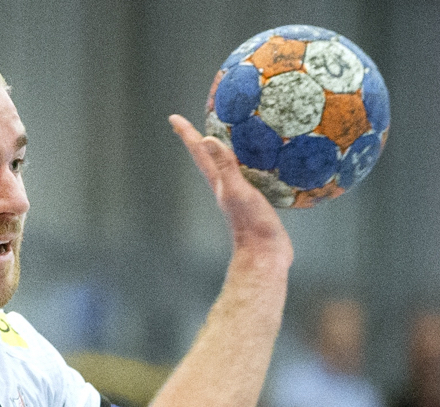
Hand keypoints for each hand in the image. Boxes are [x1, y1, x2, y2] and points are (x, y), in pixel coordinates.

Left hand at [169, 114, 290, 259]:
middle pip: (208, 158)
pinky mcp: (254, 200)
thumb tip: (208, 141)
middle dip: (200, 140)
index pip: (200, 153)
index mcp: (219, 182)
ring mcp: (239, 194)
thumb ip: (225, 167)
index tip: (174, 118)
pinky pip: (248, 175)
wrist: (265, 254)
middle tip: (191, 124)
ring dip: (222, 151)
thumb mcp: (237, 191)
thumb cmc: (251, 224)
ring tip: (224, 135)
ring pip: (227, 166)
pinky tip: (258, 161)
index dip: (187, 134)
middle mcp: (225, 186)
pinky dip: (247, 164)